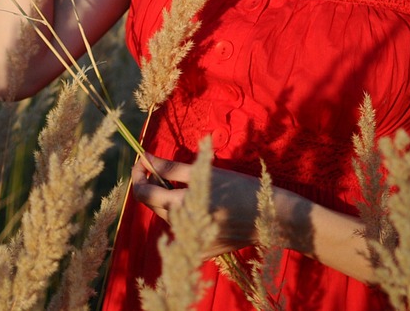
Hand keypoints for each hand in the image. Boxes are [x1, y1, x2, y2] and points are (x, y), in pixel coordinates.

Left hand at [130, 152, 270, 257]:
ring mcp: (191, 242)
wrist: (272, 219)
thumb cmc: (240, 189)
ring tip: (183, 184)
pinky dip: (184, 215)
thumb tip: (145, 158)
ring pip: (167, 217)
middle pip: (153, 205)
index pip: (143, 193)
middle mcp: (182, 228)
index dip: (138, 175)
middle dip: (151, 185)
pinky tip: (200, 205)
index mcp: (182, 205)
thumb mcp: (205, 173)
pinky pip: (183, 230)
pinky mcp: (201, 251)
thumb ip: (170, 168)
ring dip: (168, 199)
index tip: (141, 162)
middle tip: (158, 168)